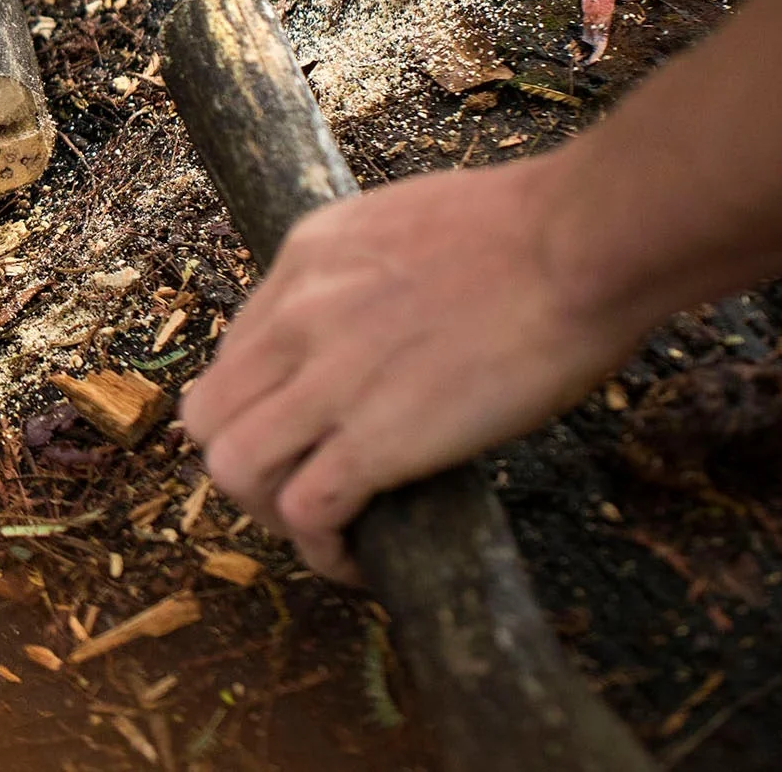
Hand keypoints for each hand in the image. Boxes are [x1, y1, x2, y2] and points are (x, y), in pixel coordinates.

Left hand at [181, 155, 649, 583]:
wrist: (572, 244)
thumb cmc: (521, 229)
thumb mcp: (398, 221)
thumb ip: (362, 271)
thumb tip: (370, 317)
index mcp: (303, 258)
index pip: (232, 353)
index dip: (258, 406)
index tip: (301, 434)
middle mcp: (295, 316)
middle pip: (209, 415)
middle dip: (244, 465)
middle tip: (298, 489)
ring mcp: (328, 378)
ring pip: (233, 468)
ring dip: (269, 512)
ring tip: (325, 529)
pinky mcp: (376, 438)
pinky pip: (307, 511)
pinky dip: (323, 548)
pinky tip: (360, 559)